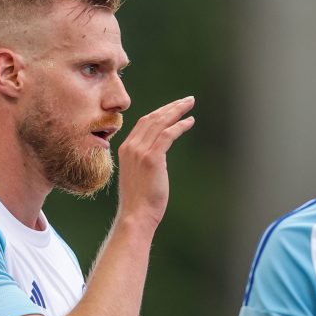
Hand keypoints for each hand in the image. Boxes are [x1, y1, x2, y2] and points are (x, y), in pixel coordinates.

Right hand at [116, 96, 195, 229]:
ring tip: (190, 104)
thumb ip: (144, 161)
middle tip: (187, 100)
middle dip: (171, 107)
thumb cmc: (139, 200)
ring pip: (160, 122)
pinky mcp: (152, 158)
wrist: (136, 215)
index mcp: (125, 149)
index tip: (173, 107)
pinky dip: (179, 126)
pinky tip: (190, 122)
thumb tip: (157, 155)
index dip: (160, 112)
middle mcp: (131, 147)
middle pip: (152, 118)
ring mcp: (140, 152)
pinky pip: (167, 135)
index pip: (143, 123)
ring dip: (177, 111)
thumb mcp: (138, 175)